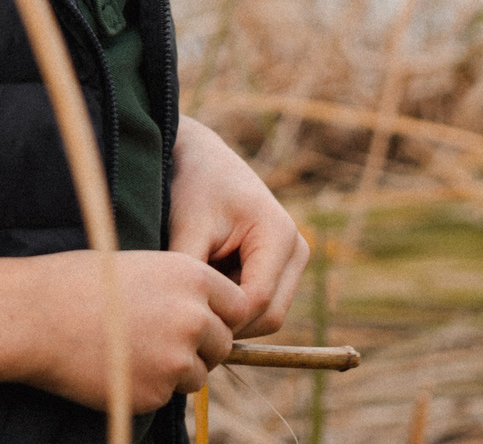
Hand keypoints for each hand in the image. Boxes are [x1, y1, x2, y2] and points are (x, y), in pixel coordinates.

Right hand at [15, 249, 242, 412]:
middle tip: (160, 340)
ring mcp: (176, 358)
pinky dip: (148, 386)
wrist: (36, 315)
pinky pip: (167, 395)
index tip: (196, 319)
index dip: (218, 316)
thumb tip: (212, 317)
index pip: (238, 305)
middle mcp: (193, 317)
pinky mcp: (155, 392)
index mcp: (193, 277)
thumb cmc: (81, 282)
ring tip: (131, 350)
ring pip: (198, 374)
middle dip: (201, 347)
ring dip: (175, 370)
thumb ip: (183, 291)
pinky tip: (117, 366)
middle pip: (224, 344)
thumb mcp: (144, 267)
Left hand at [168, 117, 308, 336]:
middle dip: (230, 323)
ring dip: (232, 315)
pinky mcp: (282, 267)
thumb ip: (193, 274)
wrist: (201, 161)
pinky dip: (234, 305)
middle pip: (270, 316)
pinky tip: (206, 290)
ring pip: (268, 315)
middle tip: (189, 321)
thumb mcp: (188, 228)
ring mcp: (293, 260)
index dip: (222, 318)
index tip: (185, 319)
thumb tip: (190, 320)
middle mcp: (296, 249)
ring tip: (196, 298)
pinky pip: (263, 305)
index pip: (258, 301)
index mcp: (280, 235)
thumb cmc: (192, 188)